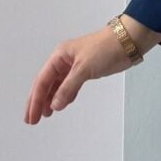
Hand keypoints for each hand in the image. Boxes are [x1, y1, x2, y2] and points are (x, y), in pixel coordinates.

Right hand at [24, 17, 160, 123]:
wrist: (128, 41)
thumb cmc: (105, 48)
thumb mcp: (84, 69)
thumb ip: (68, 88)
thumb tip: (55, 105)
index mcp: (59, 56)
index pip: (42, 81)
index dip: (35, 100)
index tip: (32, 116)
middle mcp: (64, 61)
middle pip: (46, 84)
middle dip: (38, 102)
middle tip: (33, 119)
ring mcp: (74, 66)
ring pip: (57, 86)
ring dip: (51, 100)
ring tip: (45, 115)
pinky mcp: (85, 71)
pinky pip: (70, 86)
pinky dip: (65, 95)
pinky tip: (62, 104)